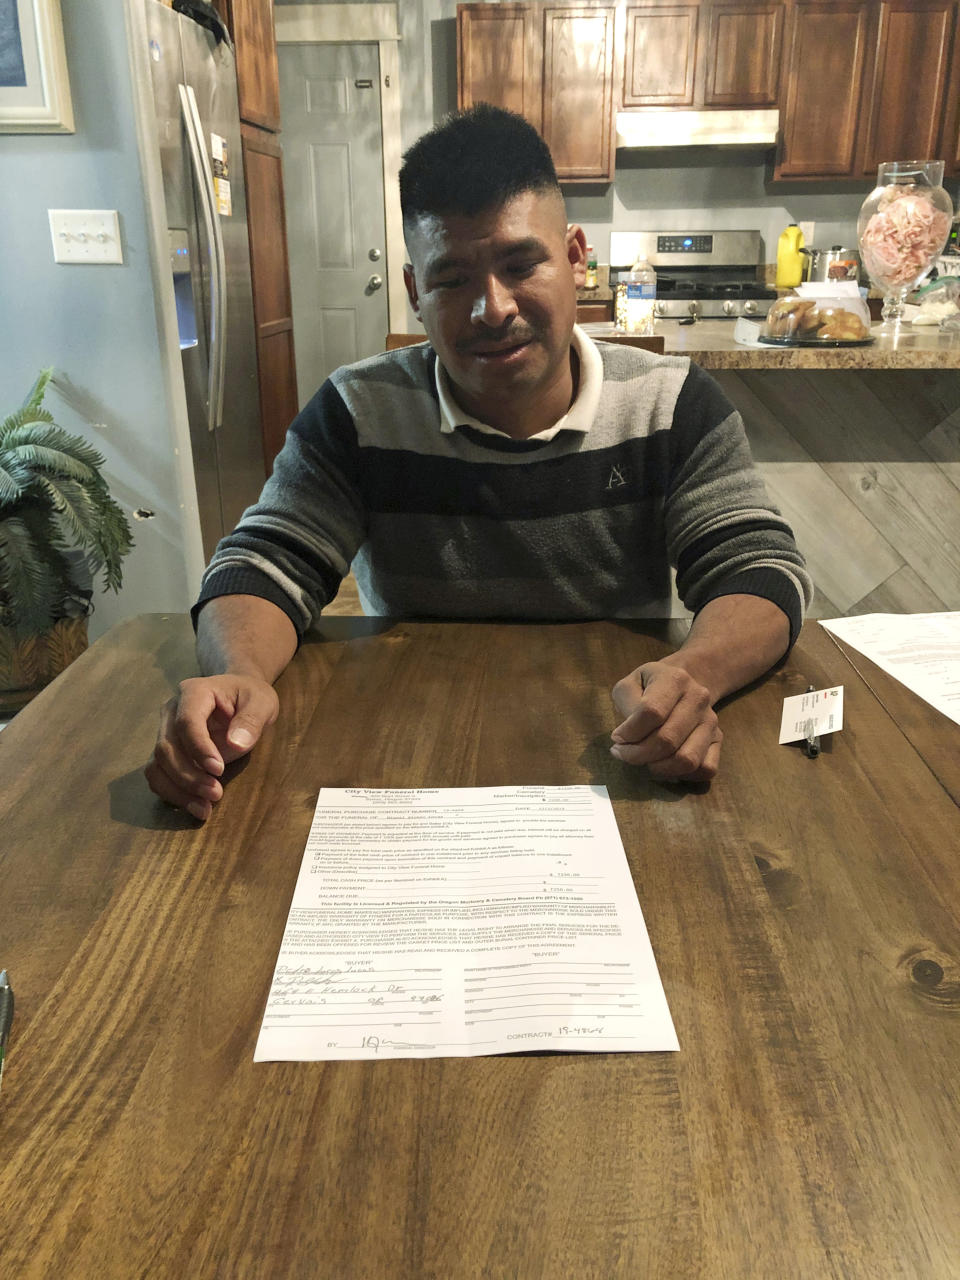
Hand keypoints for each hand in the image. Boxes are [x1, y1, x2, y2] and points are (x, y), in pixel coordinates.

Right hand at [145, 674, 278, 820]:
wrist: (239, 696)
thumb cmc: (250, 697)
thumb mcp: (262, 703)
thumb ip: (251, 720)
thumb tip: (236, 744)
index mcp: (194, 692)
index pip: (186, 722)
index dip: (199, 748)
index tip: (219, 770)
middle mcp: (171, 711)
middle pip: (166, 748)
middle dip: (189, 776)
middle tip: (216, 794)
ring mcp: (165, 731)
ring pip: (156, 765)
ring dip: (178, 790)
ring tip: (204, 808)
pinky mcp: (166, 751)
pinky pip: (158, 775)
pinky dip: (173, 794)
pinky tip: (196, 806)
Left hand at [610, 661, 721, 781]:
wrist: (682, 684)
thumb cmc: (648, 688)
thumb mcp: (629, 685)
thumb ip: (626, 705)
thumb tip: (627, 737)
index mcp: (675, 679)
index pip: (651, 712)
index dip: (629, 732)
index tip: (617, 738)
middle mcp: (698, 698)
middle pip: (668, 740)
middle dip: (638, 755)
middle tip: (623, 754)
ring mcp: (711, 721)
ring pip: (688, 759)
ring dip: (659, 769)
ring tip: (644, 762)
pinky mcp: (718, 740)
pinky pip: (706, 769)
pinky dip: (683, 776)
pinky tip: (665, 766)